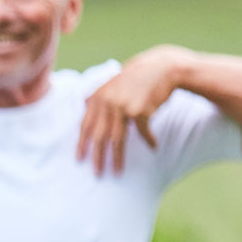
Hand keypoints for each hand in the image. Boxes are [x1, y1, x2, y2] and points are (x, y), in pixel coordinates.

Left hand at [78, 46, 185, 176]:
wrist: (162, 67)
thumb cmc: (137, 78)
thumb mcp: (112, 83)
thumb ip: (98, 95)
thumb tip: (82, 104)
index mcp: (97, 97)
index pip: (85, 125)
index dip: (81, 144)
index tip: (79, 159)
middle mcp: (107, 102)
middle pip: (98, 136)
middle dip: (96, 157)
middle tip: (96, 173)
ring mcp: (123, 106)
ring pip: (117, 140)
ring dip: (117, 158)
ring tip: (117, 171)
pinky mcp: (140, 110)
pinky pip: (142, 132)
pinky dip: (148, 140)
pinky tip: (153, 146)